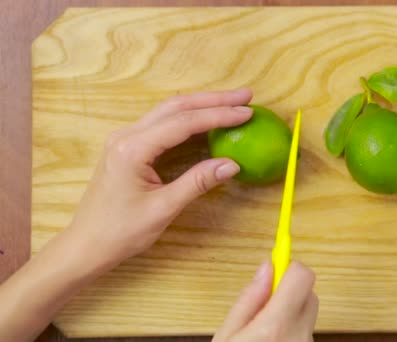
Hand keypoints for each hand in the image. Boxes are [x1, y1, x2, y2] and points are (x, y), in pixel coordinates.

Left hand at [67, 88, 253, 269]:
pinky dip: (189, 118)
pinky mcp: (129, 146)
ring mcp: (126, 138)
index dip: (218, 115)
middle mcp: (127, 135)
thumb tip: (232, 164)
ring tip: (232, 103)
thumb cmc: (121, 232)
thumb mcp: (163, 209)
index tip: (246, 113)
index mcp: (133, 148)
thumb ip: (198, 182)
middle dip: (213, 100)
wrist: (86, 244)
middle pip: (176, 106)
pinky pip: (163, 123)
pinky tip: (207, 119)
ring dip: (202, 105)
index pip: (183, 122)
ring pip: (169, 111)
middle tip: (246, 97)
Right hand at [213, 261, 317, 341]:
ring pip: (306, 313)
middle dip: (288, 291)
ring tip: (264, 330)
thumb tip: (267, 267)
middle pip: (308, 292)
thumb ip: (249, 299)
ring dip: (290, 312)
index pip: (302, 276)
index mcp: (277, 326)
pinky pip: (304, 329)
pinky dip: (292, 328)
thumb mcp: (227, 335)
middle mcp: (299, 335)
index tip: (275, 264)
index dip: (288, 267)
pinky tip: (272, 340)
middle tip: (263, 303)